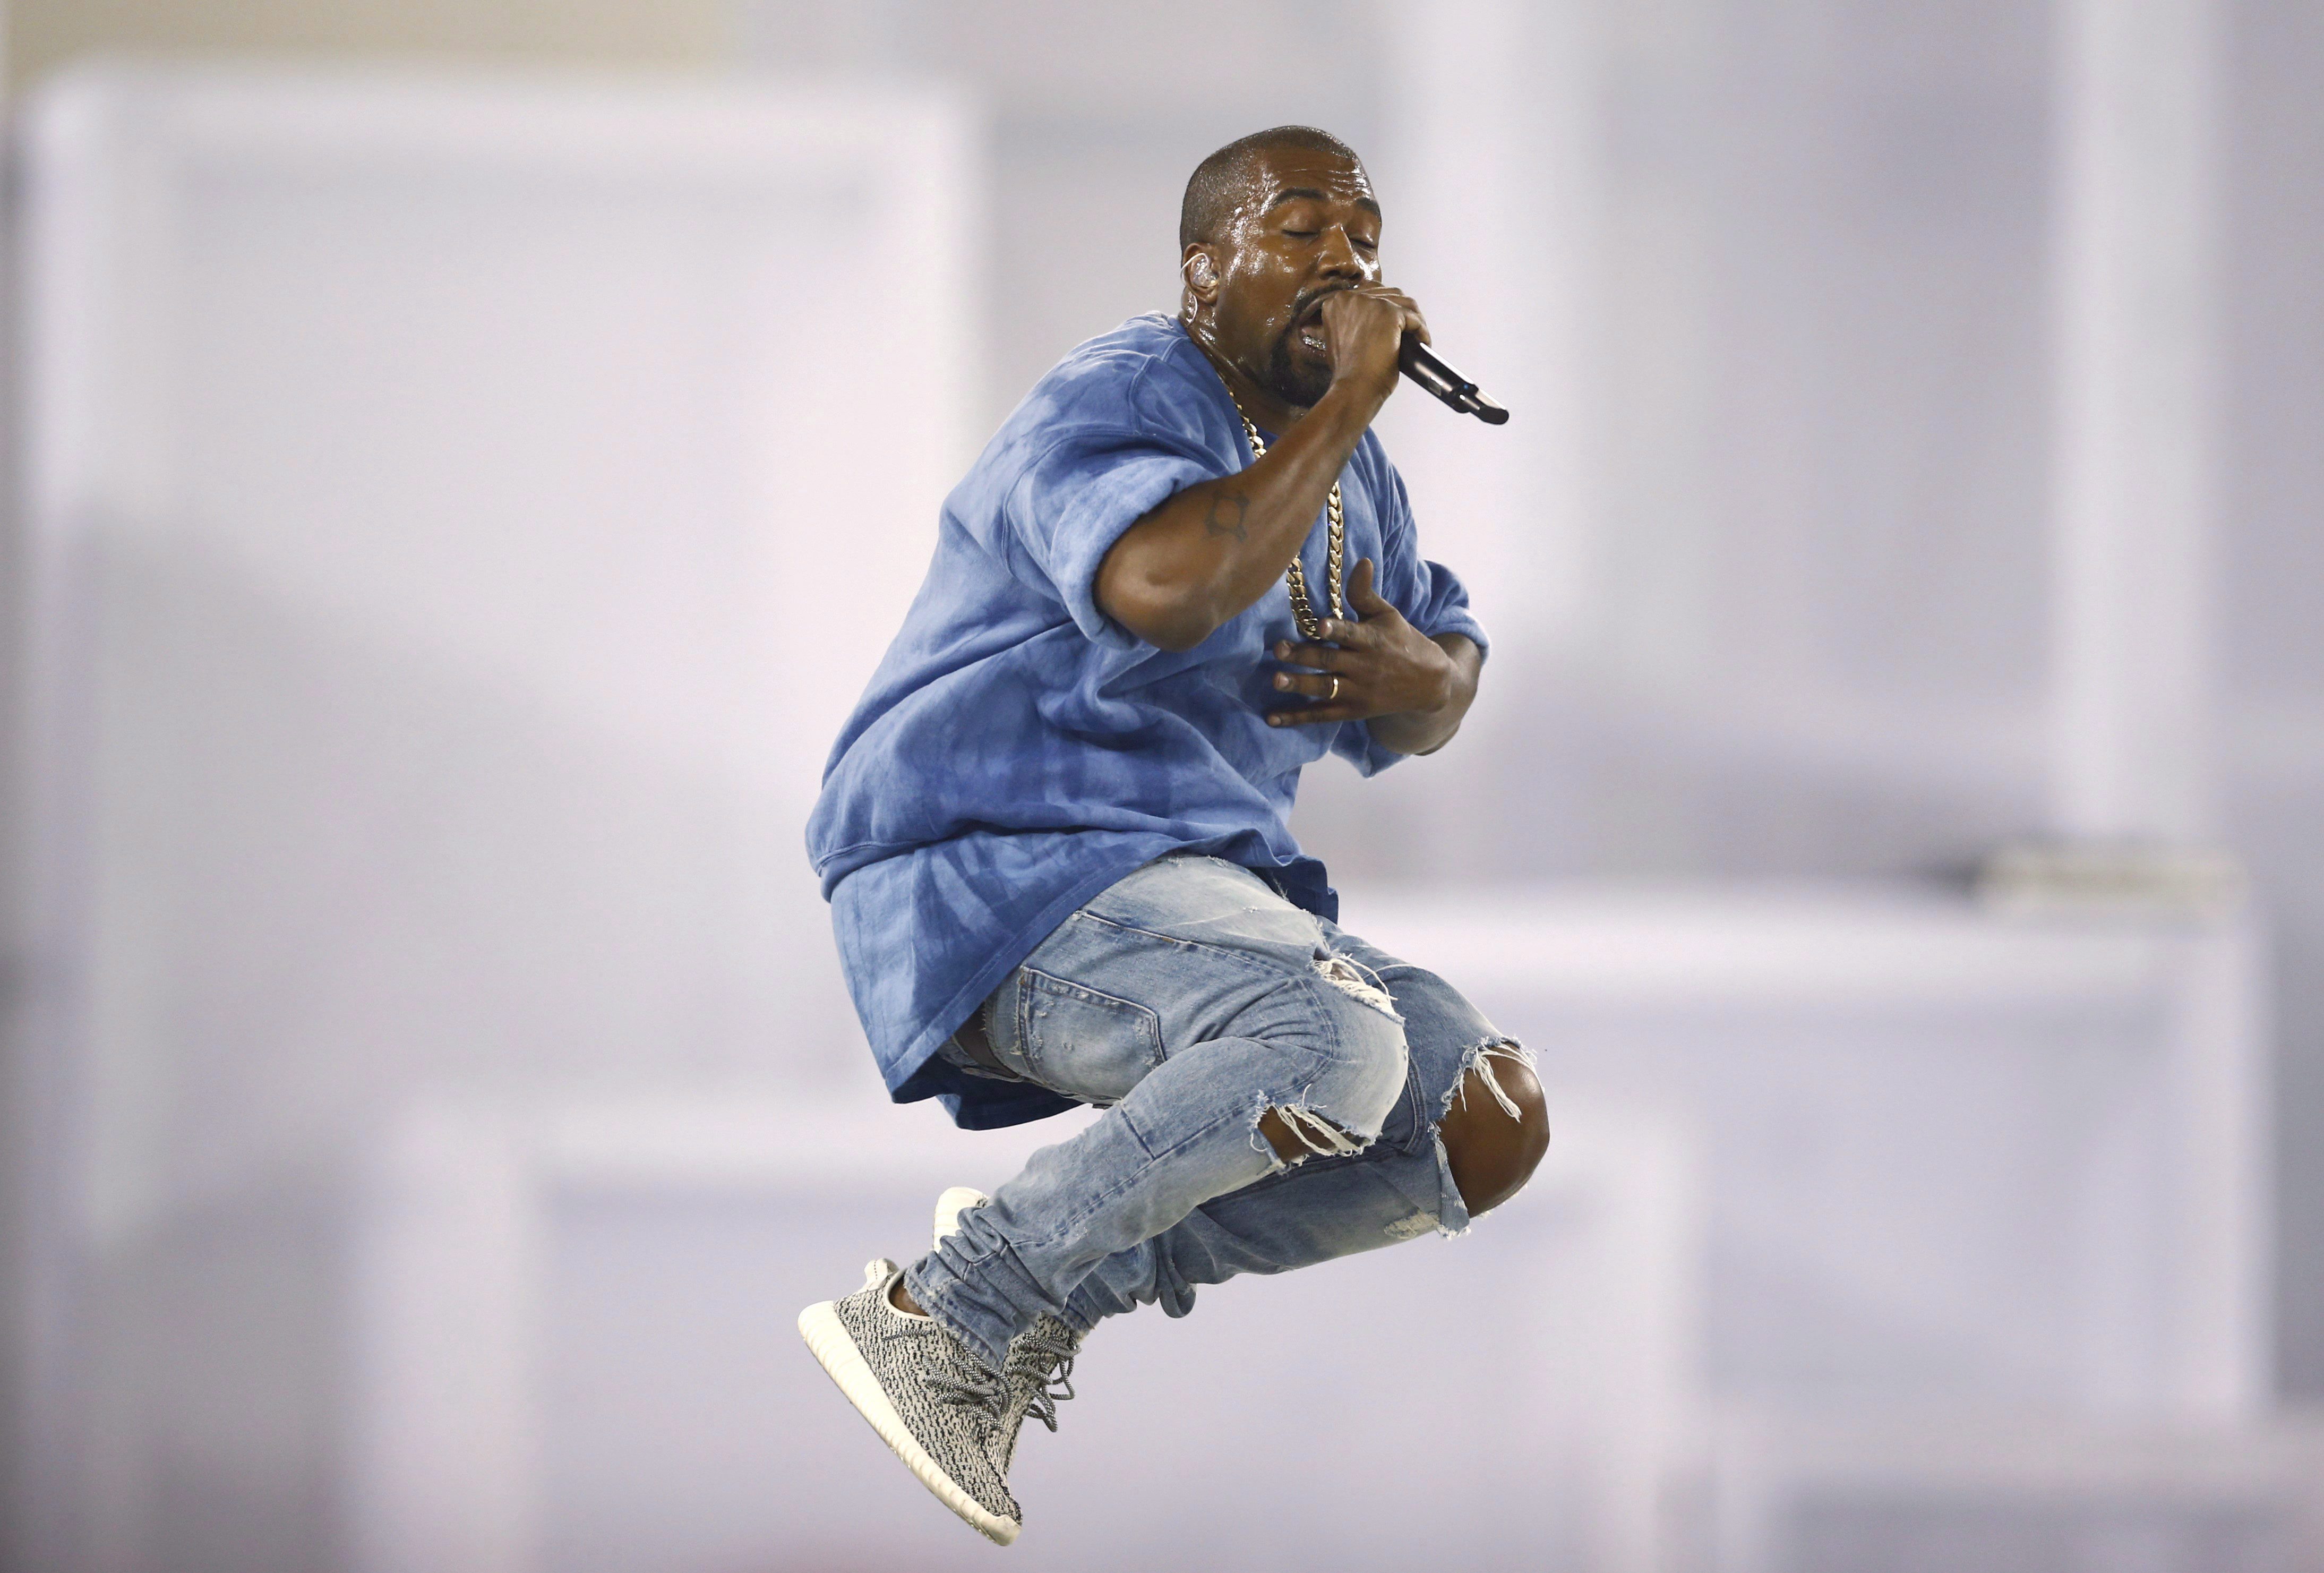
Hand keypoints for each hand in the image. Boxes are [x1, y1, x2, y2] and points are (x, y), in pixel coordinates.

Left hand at [1266, 558, 1456, 726]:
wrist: (1429, 684)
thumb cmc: (1402, 641)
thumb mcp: (1387, 615)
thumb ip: (1365, 593)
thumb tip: (1361, 560)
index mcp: (1372, 640)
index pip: (1352, 634)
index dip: (1337, 630)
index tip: (1320, 625)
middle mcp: (1364, 667)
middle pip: (1331, 661)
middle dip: (1304, 656)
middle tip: (1279, 649)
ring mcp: (1358, 692)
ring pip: (1325, 689)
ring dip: (1299, 685)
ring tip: (1276, 680)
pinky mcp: (1352, 711)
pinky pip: (1322, 715)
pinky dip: (1297, 718)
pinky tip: (1272, 718)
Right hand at [1315, 286, 1429, 411]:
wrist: (1354, 387)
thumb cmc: (1348, 371)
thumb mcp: (1341, 337)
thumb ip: (1354, 321)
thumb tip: (1375, 319)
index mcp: (1337, 301)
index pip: (1371, 293)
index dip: (1386, 308)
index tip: (1394, 323)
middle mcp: (1351, 297)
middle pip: (1390, 295)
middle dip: (1402, 312)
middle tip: (1409, 331)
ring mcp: (1371, 303)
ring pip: (1405, 303)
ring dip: (1414, 320)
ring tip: (1417, 338)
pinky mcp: (1390, 313)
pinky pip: (1414, 318)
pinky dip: (1422, 331)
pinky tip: (1422, 343)